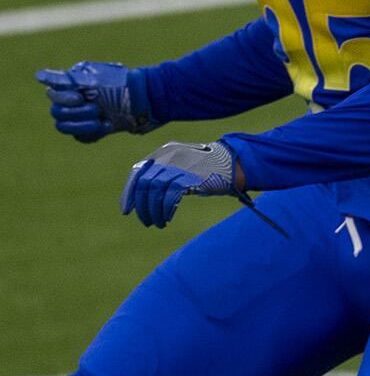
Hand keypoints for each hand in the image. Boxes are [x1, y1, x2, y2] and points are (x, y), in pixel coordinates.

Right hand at [36, 62, 153, 142]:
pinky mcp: (96, 128)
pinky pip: (81, 137)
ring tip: (102, 120)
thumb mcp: (93, 79)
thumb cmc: (122, 86)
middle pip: (57, 113)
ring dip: (82, 126)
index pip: (53, 95)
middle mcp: (77, 98)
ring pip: (64, 127)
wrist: (149, 100)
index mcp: (74, 83)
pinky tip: (107, 126)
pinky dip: (91, 134)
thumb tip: (37, 75)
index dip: (64, 99)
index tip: (82, 97)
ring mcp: (86, 114)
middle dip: (76, 113)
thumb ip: (65, 80)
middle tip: (96, 109)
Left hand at [121, 141, 240, 228]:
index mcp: (164, 152)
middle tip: (146, 221)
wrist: (235, 163)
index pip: (137, 172)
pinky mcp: (190, 176)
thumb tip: (147, 195)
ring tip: (157, 223)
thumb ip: (166, 172)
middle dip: (142, 206)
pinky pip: (170, 195)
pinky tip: (167, 218)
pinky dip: (165, 209)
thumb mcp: (184, 164)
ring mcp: (179, 165)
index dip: (129, 192)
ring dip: (153, 210)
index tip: (127, 210)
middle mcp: (168, 156)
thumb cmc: (210, 168)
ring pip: (155, 190)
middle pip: (145, 183)